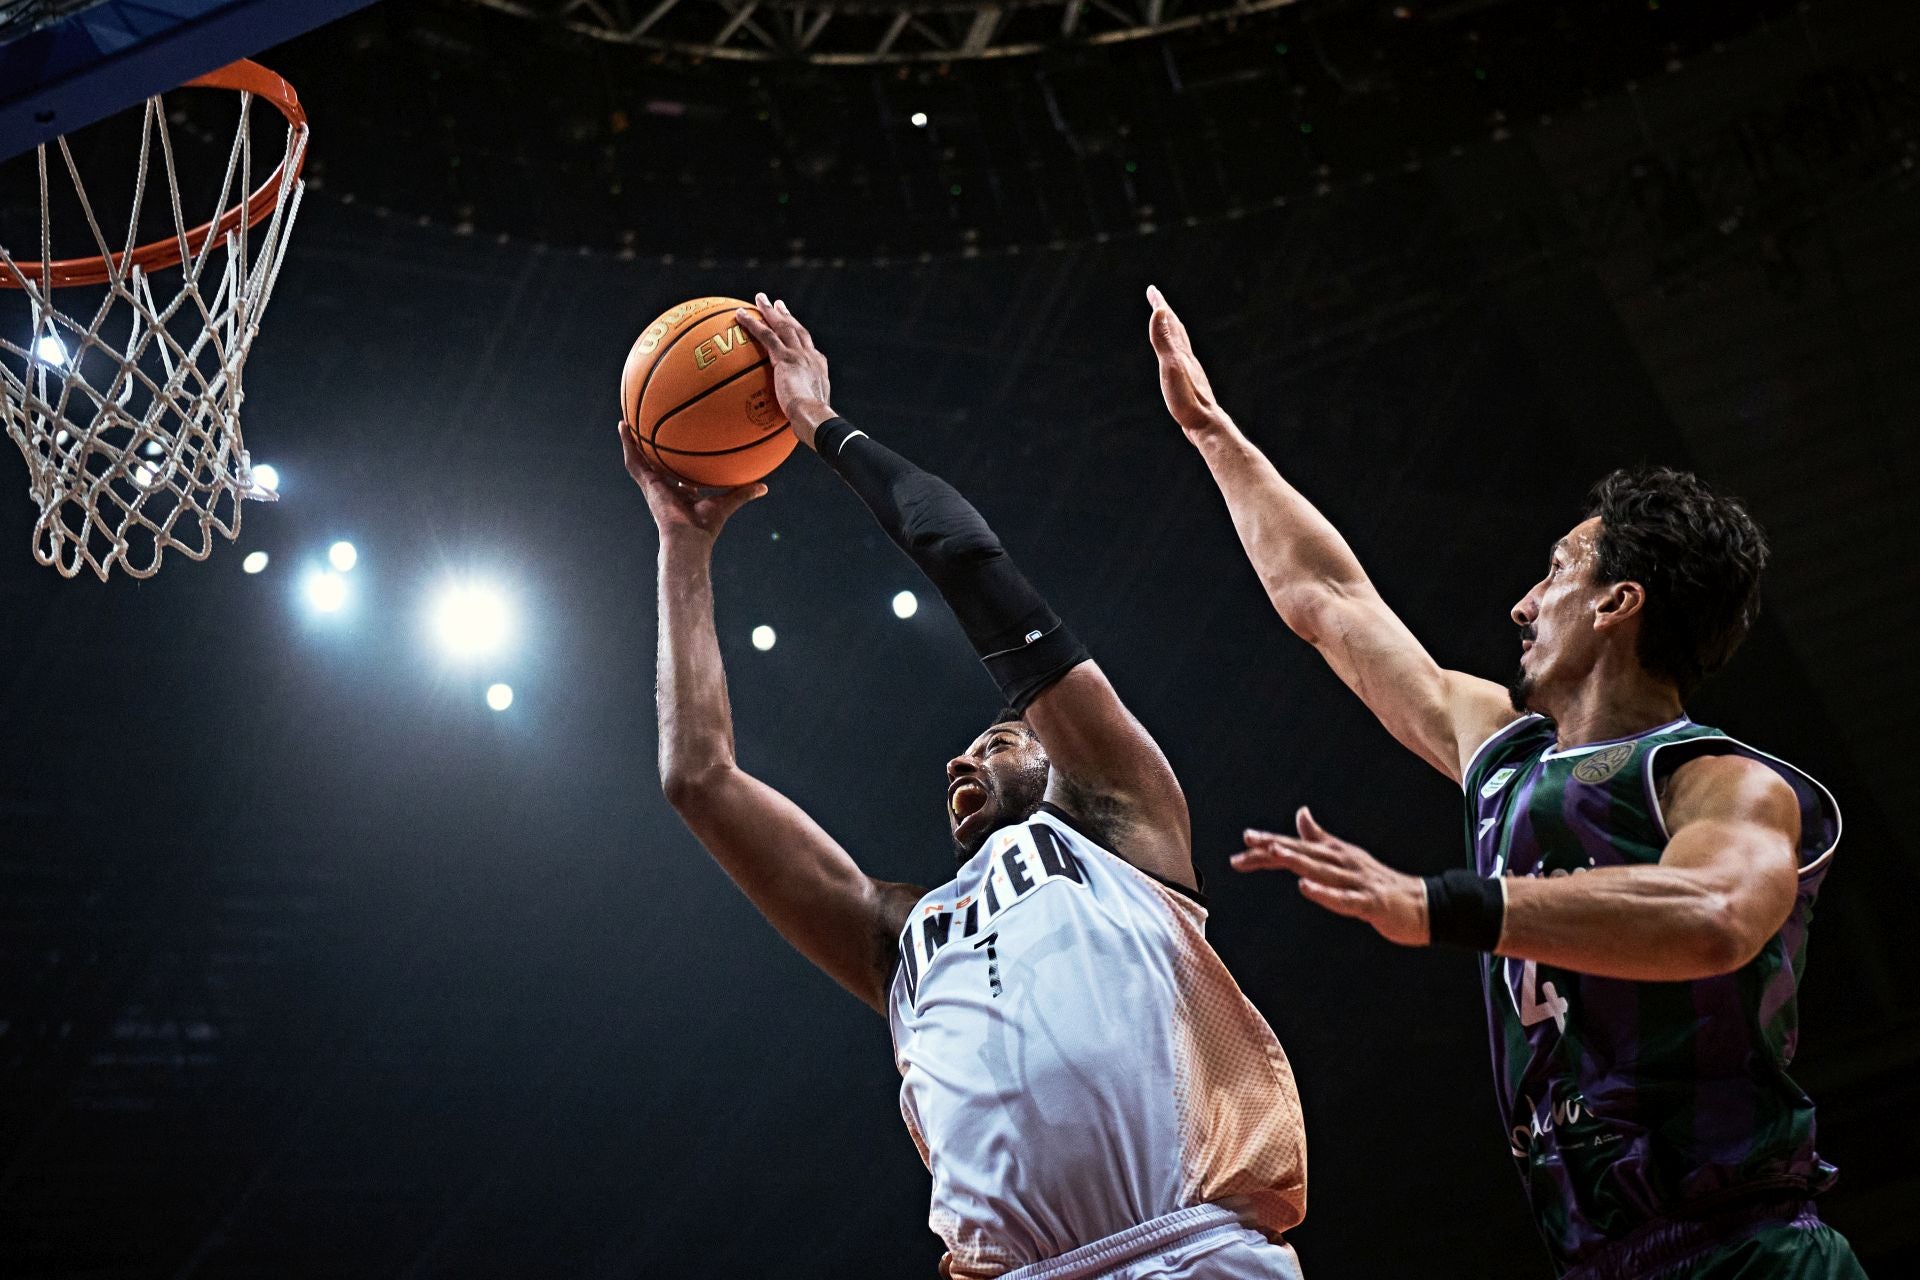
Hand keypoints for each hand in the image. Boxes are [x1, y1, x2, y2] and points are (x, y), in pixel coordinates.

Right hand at [619, 421, 766, 541]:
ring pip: (638, 460)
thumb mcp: (727, 503)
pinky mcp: (647, 484)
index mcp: (681, 494)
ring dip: (631, 442)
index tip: (678, 451)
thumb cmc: (705, 527)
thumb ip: (743, 493)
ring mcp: (653, 486)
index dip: (677, 465)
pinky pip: (634, 460)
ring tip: (625, 423)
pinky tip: (623, 427)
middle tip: (645, 430)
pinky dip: (627, 444)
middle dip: (650, 449)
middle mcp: (664, 488)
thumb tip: (764, 487)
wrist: (688, 537)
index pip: (678, 476)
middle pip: (654, 464)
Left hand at [734, 292, 834, 447]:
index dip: (799, 336)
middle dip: (786, 316)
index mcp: (818, 368)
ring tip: (760, 299)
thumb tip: (788, 425)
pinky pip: (765, 335)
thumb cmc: (813, 423)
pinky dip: (752, 323)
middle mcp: (811, 357)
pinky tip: (739, 315)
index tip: (792, 328)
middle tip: (777, 304)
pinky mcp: (785, 358)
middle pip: (797, 330)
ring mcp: (799, 355)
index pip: (807, 347)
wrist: (815, 417)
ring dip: (770, 311)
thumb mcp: (808, 416)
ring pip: (783, 326)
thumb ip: (798, 413)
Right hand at [1146, 284, 1232, 438]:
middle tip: (1157, 301)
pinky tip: (1177, 360)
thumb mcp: (1171, 367)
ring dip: (1172, 331)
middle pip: (1176, 330)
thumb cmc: (1186, 399)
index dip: (1160, 305)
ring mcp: (1190, 371)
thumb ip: (1164, 340)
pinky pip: (1181, 360)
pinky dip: (1176, 351)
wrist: (1205, 425)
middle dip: (1165, 314)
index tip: (1152, 290)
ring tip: (1167, 325)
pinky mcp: (1191, 384)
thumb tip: (1160, 310)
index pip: (1169, 322)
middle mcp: (1187, 358)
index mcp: (1180, 351)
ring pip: (1181, 344)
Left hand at [1231, 807, 1430, 946]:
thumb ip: (1321, 839)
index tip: (1246, 838)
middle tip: (1248, 842)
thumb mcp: (1347, 859)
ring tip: (1273, 852)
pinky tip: (1305, 888)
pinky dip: (1324, 893)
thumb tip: (1301, 813)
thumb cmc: (1380, 883)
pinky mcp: (1371, 902)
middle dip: (1275, 848)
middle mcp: (1345, 863)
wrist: (1425, 905)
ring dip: (1298, 860)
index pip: (1299, 847)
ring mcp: (1358, 881)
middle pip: (1305, 854)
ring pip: (1323, 870)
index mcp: (1337, 854)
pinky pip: (1344, 899)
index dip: (1272, 843)